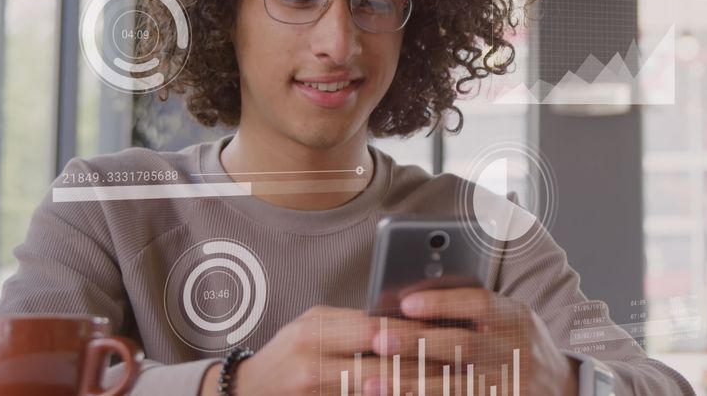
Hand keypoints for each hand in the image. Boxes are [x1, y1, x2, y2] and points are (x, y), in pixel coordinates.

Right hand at [200, 305, 440, 395]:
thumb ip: (352, 323)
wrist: (245, 393)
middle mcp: (313, 359)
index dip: (415, 330)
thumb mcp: (313, 327)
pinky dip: (390, 395)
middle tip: (461, 361)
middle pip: (382, 362)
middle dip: (424, 363)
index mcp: (316, 327)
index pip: (377, 327)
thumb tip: (402, 317)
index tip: (449, 330)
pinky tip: (412, 392)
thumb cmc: (287, 355)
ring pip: (378, 388)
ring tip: (451, 382)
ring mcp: (314, 388)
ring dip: (414, 385)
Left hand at [370, 288, 578, 395]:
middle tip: (379, 338)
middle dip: (417, 343)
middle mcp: (517, 351)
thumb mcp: (512, 320)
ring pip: (454, 386)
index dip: (443, 302)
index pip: (481, 304)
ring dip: (409, 384)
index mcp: (517, 319)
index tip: (406, 302)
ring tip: (371, 382)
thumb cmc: (521, 346)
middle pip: (462, 346)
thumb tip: (416, 300)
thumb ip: (475, 310)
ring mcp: (510, 385)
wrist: (562, 390)